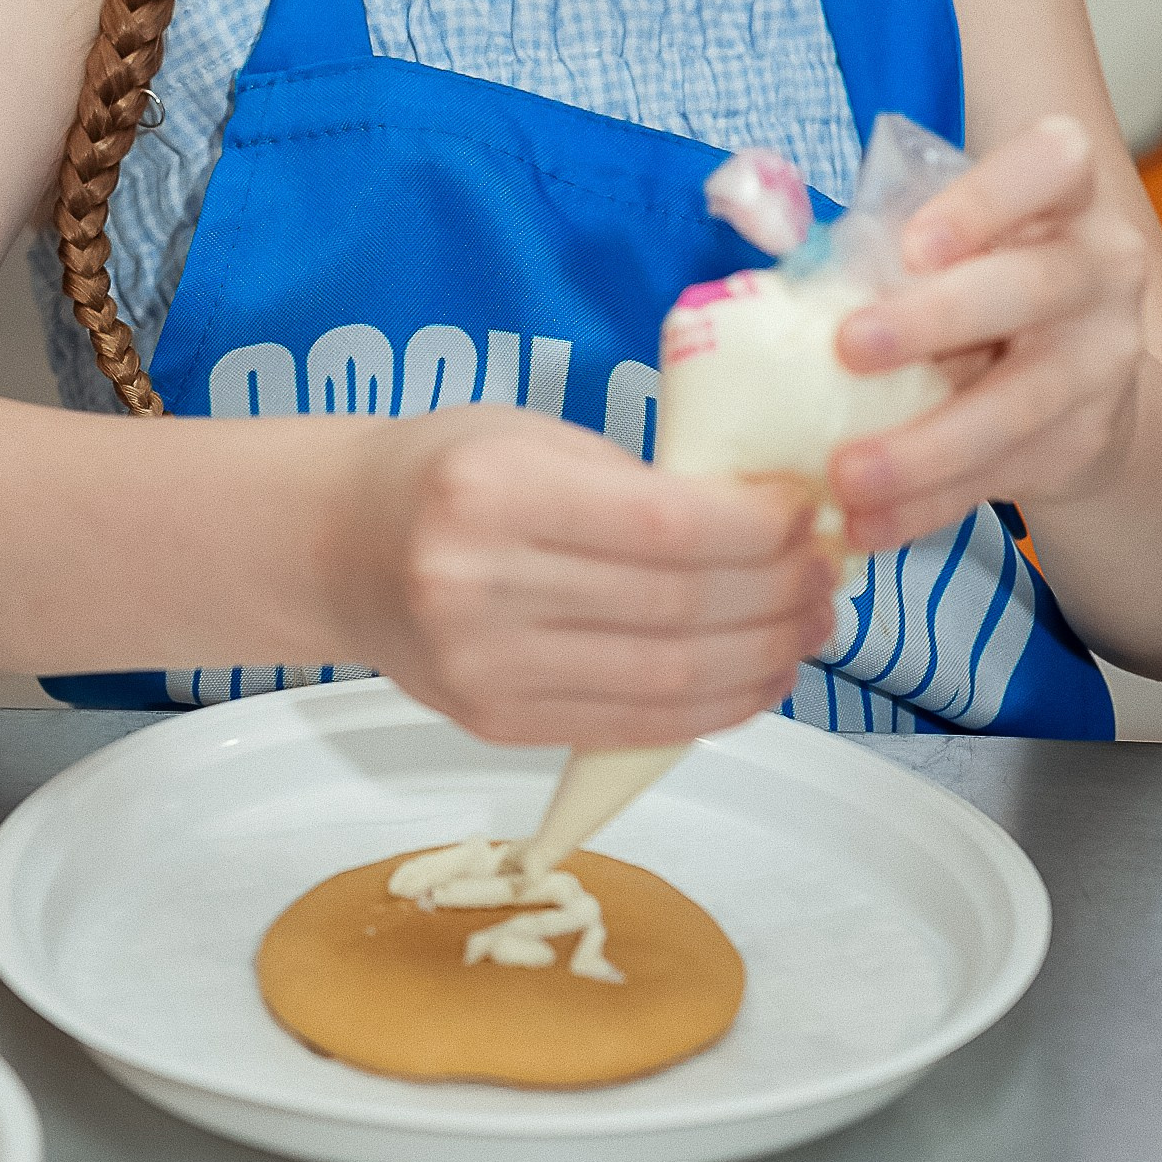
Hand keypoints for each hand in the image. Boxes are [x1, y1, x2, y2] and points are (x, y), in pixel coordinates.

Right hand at [323, 412, 837, 747]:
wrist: (333, 546)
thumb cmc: (445, 470)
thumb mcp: (531, 435)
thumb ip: (635, 480)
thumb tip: (772, 522)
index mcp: (493, 491)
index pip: (665, 526)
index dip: (759, 528)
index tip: (807, 511)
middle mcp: (480, 587)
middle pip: (677, 611)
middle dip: (778, 596)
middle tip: (827, 573)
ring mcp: (486, 670)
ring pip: (668, 682)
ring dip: (763, 659)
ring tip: (808, 627)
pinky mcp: (495, 725)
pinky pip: (632, 726)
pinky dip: (713, 708)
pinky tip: (757, 676)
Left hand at [828, 115, 1149, 549]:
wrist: (1078, 375)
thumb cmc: (980, 277)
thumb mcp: (952, 236)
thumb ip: (880, 234)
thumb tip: (758, 232)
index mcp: (1064, 193)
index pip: (1051, 164)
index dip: (986, 200)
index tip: (914, 245)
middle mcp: (1100, 267)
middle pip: (1032, 286)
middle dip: (938, 319)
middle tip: (849, 348)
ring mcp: (1102, 359)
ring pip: (1019, 403)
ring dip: (927, 444)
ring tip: (847, 474)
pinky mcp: (1083, 438)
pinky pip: (1000, 474)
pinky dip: (929, 504)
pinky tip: (870, 524)